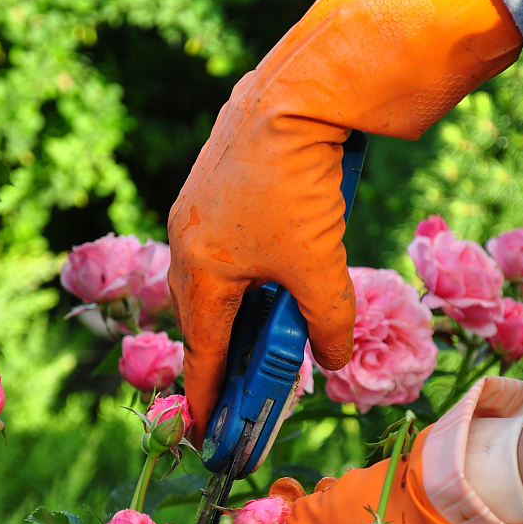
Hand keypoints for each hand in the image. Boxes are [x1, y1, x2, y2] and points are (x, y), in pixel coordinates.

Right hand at [169, 0, 520, 442]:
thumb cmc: (300, 187)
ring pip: (206, 274)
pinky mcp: (213, 176)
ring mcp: (195, 203)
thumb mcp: (320, 267)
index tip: (203, 430)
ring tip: (251, 328)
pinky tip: (260, 266)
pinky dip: (234, 268)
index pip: (203, 350)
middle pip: (197, 313)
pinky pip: (216, 240)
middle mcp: (185, 238)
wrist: (298, 94)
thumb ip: (328, 323)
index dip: (207, 394)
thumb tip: (337, 362)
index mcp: (202, 269)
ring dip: (227, 306)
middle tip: (233, 381)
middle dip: (216, 351)